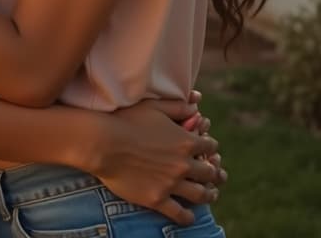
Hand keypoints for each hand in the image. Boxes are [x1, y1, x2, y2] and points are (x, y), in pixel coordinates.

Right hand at [93, 98, 222, 225]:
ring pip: (200, 195)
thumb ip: (178, 106)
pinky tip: (189, 217)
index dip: (210, 147)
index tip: (208, 150)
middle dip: (214, 173)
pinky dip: (187, 217)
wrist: (103, 143)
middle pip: (209, 173)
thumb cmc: (126, 119)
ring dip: (209, 195)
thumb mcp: (154, 106)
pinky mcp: (157, 199)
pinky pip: (179, 214)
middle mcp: (183, 165)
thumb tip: (197, 103)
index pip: (209, 146)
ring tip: (210, 194)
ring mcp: (171, 184)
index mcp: (185, 141)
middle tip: (216, 175)